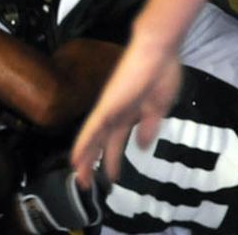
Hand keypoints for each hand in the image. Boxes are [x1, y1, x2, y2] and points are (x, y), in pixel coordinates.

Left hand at [71, 44, 181, 187]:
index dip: (112, 160)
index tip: (111, 178)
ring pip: (92, 139)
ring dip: (84, 158)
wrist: (158, 53)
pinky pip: (92, 128)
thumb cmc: (162, 75)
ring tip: (78, 177)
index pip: (115, 142)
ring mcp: (109, 109)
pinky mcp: (107, 105)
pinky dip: (84, 143)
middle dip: (93, 164)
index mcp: (129, 115)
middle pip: (100, 144)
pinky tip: (76, 157)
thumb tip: (142, 146)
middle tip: (86, 185)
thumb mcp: (159, 108)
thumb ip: (149, 127)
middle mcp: (115, 114)